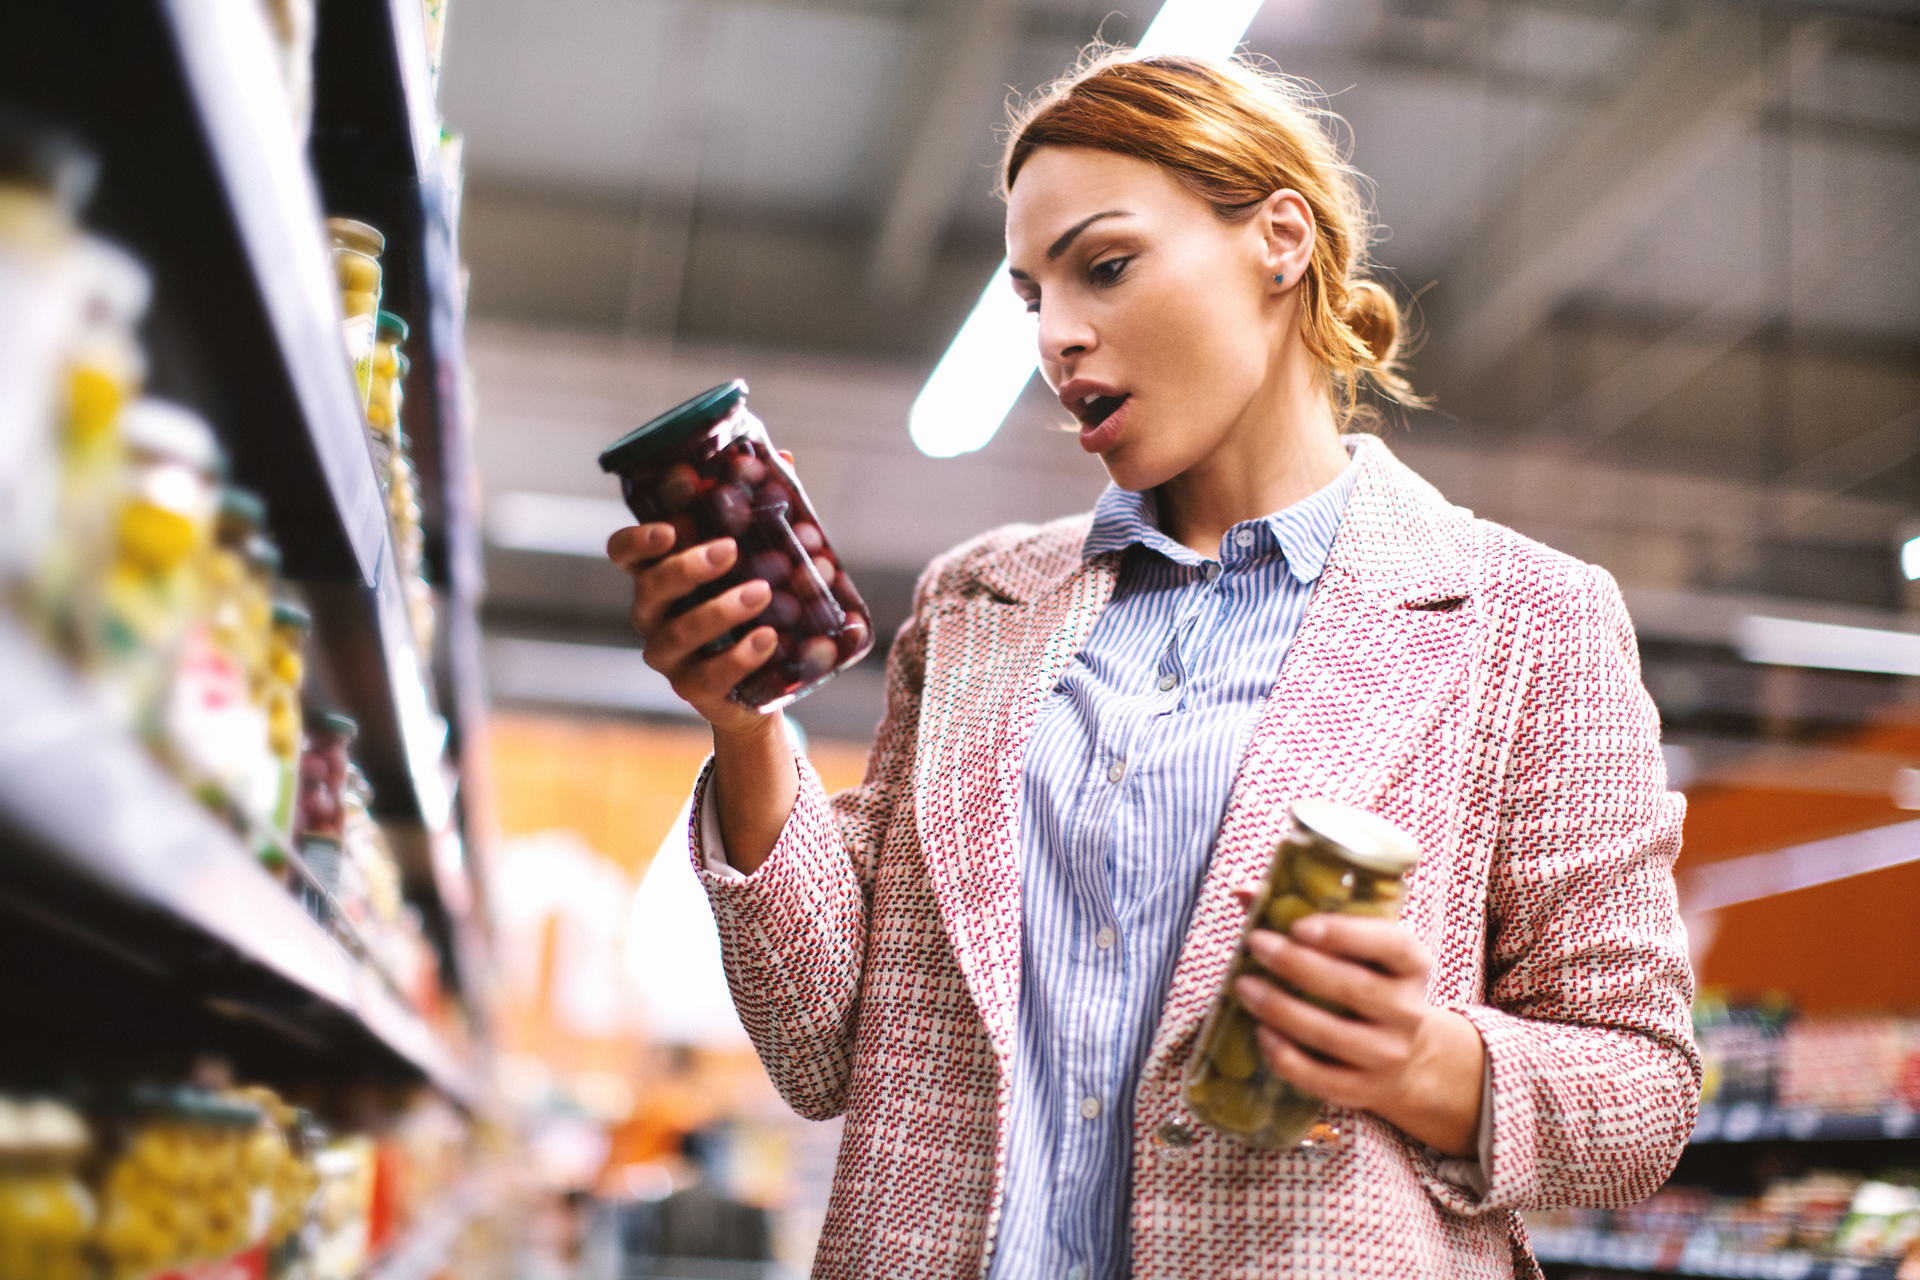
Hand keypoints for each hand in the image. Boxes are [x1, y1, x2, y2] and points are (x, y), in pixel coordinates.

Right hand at [608, 524, 796, 870]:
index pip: (624, 553)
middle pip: (651, 588)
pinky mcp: (694, 690)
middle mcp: (653, 615)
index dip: (637, 541)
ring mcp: (669, 656)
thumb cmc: (754, 606)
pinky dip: (740, 656)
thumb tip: (785, 458)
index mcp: (658, 576)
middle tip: (730, 550)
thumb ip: (760, 512)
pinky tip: (768, 638)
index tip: (670, 529)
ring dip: (721, 610)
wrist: (765, 682)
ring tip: (764, 592)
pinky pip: (709, 675)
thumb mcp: (755, 558)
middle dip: (688, 567)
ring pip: (681, 632)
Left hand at [1230, 892, 1485, 1157]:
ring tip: (1243, 986)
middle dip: (1297, 964)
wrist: (1408, 1055)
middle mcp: (1407, 1011)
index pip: (1392, 945)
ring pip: (1330, 1034)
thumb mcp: (1360, 949)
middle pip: (1352, 988)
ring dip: (1280, 1009)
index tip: (1300, 925)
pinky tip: (1261, 1033)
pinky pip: (1321, 1078)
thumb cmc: (1368, 983)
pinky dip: (1286, 1057)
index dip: (1346, 934)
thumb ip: (1308, 916)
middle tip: (1257, 944)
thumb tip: (1245, 892)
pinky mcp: (1365, 1090)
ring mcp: (1388, 1055)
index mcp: (1412, 965)